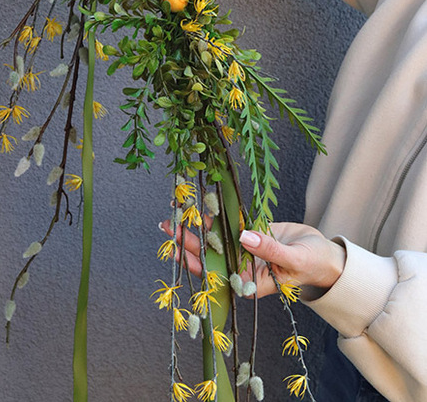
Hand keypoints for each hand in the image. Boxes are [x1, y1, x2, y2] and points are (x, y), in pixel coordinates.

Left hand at [159, 219, 345, 296]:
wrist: (323, 253)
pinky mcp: (249, 234)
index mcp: (250, 283)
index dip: (197, 263)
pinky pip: (228, 226)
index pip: (217, 275)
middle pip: (210, 256)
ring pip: (215, 240)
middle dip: (189, 243)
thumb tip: (244, 237)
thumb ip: (268, 250)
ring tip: (174, 217)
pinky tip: (197, 209)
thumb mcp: (293, 260)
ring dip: (196, 229)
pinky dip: (213, 217)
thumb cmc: (311, 264)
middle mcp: (242, 268)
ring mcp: (244, 251)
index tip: (180, 251)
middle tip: (168, 228)